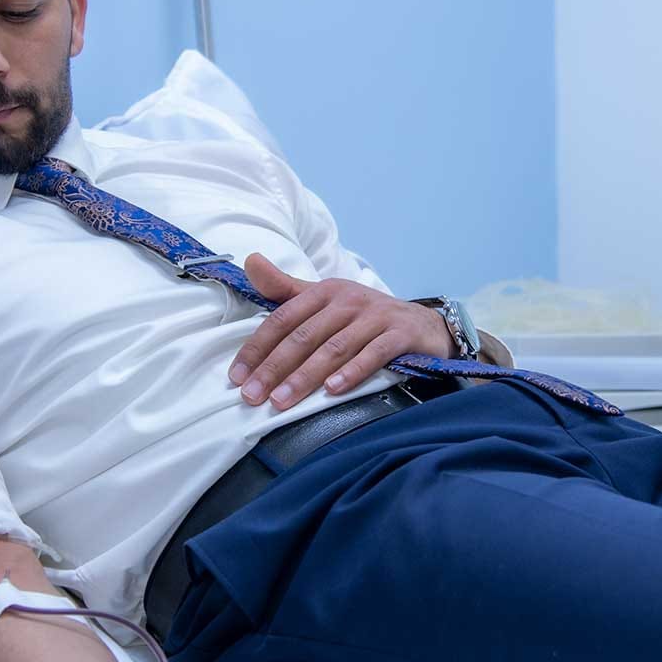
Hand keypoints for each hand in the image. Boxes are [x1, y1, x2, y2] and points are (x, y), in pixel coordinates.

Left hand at [229, 253, 453, 409]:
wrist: (424, 325)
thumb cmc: (365, 317)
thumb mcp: (326, 300)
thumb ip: (286, 289)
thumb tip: (250, 262)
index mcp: (325, 291)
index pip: (283, 319)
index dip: (258, 348)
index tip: (237, 377)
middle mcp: (348, 300)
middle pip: (304, 336)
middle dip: (274, 368)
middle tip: (252, 396)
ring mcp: (376, 316)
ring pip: (334, 348)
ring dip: (305, 376)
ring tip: (283, 400)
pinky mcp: (400, 334)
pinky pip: (373, 354)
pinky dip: (352, 372)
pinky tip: (333, 390)